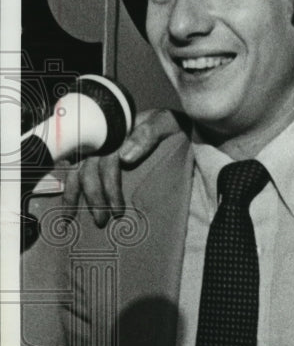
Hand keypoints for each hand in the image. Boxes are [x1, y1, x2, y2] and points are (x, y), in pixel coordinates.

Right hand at [62, 108, 184, 226]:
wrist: (173, 125)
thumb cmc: (169, 125)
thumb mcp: (164, 123)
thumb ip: (147, 135)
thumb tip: (124, 158)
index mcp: (115, 134)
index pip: (106, 162)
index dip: (109, 188)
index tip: (117, 211)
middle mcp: (102, 142)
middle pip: (89, 171)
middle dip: (93, 198)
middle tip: (101, 222)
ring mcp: (97, 149)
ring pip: (77, 172)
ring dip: (73, 195)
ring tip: (69, 218)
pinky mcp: (97, 158)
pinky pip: (78, 172)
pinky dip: (70, 188)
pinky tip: (67, 205)